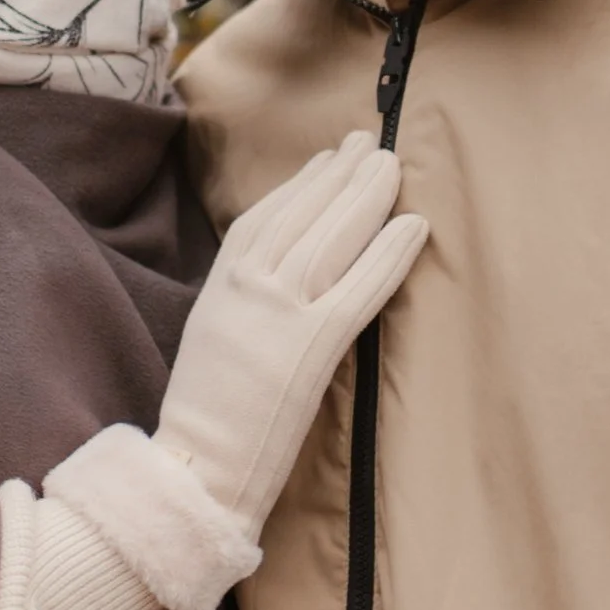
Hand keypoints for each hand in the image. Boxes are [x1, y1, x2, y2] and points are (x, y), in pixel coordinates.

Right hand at [156, 130, 426, 536]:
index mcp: (221, 283)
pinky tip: (414, 226)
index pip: (268, 216)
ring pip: (333, 237)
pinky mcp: (313, 345)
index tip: (327, 160)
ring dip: (367, 196)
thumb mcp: (211, 335)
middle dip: (342, 175)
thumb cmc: (205, 414)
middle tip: (370, 144)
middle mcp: (250, 286)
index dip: (303, 184)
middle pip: (305, 214)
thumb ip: (240, 297)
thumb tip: (274, 271)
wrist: (195, 465)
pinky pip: (361, 288)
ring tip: (391, 166)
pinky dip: (390, 253)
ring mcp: (281, 312)